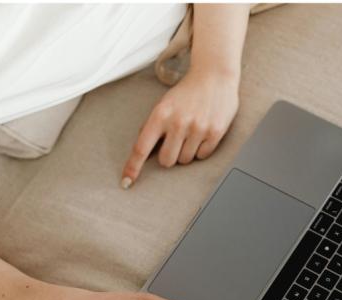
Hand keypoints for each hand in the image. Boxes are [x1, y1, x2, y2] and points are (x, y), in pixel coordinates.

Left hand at [121, 67, 239, 187]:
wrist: (215, 75)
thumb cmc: (188, 92)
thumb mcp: (164, 103)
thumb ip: (153, 125)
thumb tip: (145, 150)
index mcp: (161, 114)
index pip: (141, 147)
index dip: (133, 167)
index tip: (126, 182)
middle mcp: (178, 122)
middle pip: (166, 161)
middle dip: (170, 156)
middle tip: (175, 143)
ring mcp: (198, 128)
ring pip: (185, 160)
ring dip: (186, 152)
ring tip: (191, 133)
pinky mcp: (215, 132)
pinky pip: (203, 155)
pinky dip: (201, 149)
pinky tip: (203, 133)